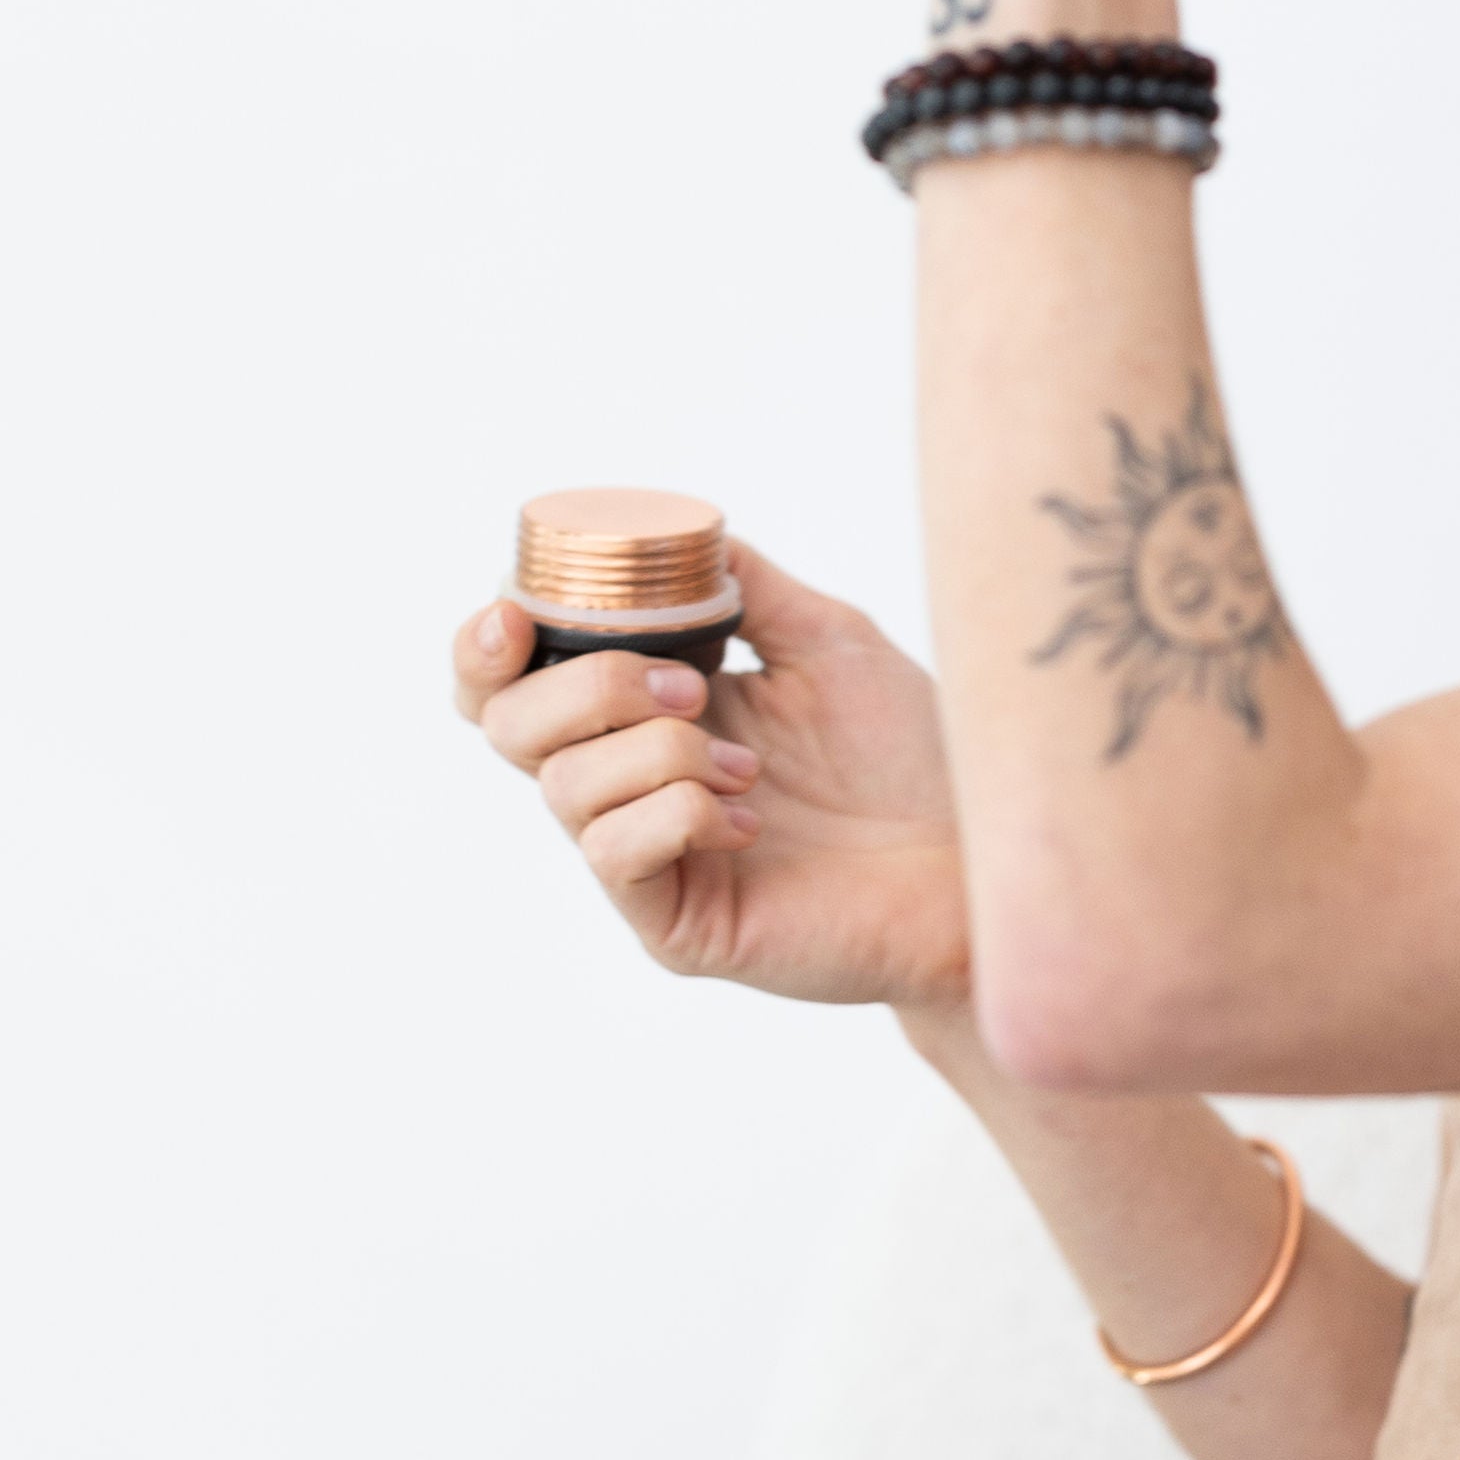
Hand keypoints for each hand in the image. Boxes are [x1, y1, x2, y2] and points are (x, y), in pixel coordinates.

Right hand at [456, 541, 966, 1007]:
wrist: (978, 854)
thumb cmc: (910, 755)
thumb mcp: (827, 640)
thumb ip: (748, 586)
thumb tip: (686, 535)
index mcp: (645, 715)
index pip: (511, 687)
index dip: (482, 652)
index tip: (515, 617)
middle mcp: (628, 787)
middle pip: (509, 729)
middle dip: (585, 687)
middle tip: (691, 687)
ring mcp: (645, 860)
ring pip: (565, 787)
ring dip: (659, 752)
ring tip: (751, 766)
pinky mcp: (672, 924)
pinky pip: (615, 851)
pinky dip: (679, 814)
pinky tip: (751, 823)